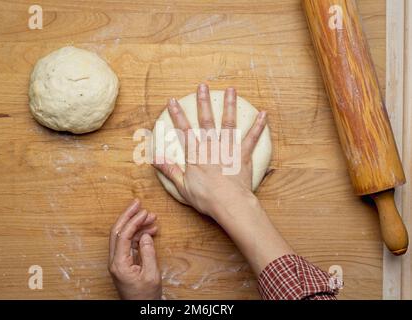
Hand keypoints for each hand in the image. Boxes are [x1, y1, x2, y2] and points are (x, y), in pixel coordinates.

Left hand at [108, 199, 161, 299]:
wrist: (141, 309)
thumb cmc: (145, 296)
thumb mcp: (151, 274)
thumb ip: (148, 253)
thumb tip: (146, 234)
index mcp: (119, 264)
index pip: (123, 236)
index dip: (133, 221)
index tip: (144, 211)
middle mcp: (115, 261)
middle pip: (117, 232)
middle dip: (128, 216)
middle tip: (138, 203)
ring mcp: (118, 262)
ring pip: (123, 236)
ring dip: (136, 225)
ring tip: (151, 218)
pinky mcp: (123, 263)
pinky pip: (128, 244)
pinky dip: (138, 235)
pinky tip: (150, 230)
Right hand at [153, 84, 266, 217]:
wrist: (229, 204)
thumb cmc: (206, 198)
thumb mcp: (182, 186)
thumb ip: (169, 170)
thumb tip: (154, 159)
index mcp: (196, 154)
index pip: (184, 130)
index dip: (177, 115)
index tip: (172, 101)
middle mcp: (211, 146)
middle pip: (206, 120)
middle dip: (203, 102)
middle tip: (202, 86)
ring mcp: (228, 149)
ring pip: (228, 123)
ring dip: (229, 105)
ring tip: (231, 90)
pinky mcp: (243, 155)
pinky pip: (251, 138)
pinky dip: (258, 125)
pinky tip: (263, 114)